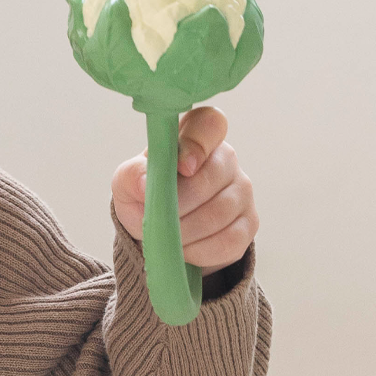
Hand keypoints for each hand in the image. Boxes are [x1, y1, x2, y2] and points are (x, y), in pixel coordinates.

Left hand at [110, 104, 257, 271]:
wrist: (160, 232)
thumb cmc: (145, 196)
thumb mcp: (128, 184)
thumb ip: (132, 175)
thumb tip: (146, 183)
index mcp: (196, 138)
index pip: (210, 123)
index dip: (198, 143)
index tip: (181, 168)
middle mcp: (225, 159)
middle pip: (213, 176)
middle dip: (179, 203)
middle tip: (158, 217)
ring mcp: (242, 191)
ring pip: (219, 212)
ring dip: (186, 231)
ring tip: (167, 236)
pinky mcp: (248, 224)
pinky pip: (228, 240)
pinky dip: (200, 251)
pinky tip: (185, 249)